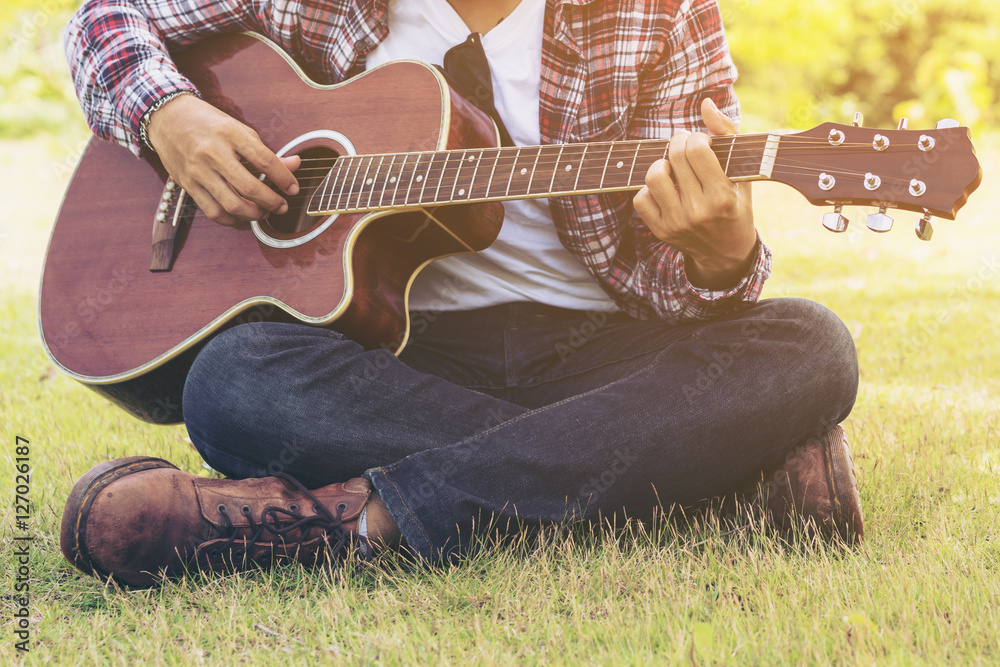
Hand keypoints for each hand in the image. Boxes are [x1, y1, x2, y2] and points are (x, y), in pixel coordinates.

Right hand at [146, 94, 300, 225]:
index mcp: (230, 133)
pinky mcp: (187, 184)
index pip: (265, 160)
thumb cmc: (207, 123)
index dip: (284, 178)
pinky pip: (213, 211)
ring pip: (231, 204)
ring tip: (263, 213)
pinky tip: (241, 217)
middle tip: (282, 206)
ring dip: (253, 215)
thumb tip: (295, 164)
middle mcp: (213, 152)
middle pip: (249, 187)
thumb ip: (265, 151)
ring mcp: (198, 170)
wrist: (166, 116)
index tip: (293, 189)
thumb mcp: (238, 129)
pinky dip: (231, 220)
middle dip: (272, 202)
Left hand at [633, 98, 756, 289]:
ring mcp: (676, 222)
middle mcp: (698, 210)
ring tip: (673, 167)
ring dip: (661, 163)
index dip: (695, 138)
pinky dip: (649, 188)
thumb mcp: (742, 172)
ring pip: (653, 176)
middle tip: (684, 146)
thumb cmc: (736, 204)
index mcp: (722, 195)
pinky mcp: (660, 231)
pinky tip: (665, 188)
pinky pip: (640, 198)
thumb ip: (727, 134)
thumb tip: (706, 102)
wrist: (726, 253)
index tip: (701, 142)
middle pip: (674, 157)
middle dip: (678, 142)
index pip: (696, 150)